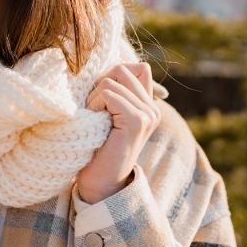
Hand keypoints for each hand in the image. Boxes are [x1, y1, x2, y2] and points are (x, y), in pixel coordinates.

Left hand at [77, 63, 160, 203]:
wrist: (99, 181)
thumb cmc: (97, 146)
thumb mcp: (106, 111)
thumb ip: (114, 89)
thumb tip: (106, 64)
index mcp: (147, 104)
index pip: (135, 67)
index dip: (112, 77)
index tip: (102, 101)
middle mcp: (153, 108)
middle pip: (121, 69)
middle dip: (100, 86)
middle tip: (96, 113)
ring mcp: (148, 114)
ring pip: (111, 80)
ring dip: (94, 99)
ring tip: (97, 121)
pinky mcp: (138, 121)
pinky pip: (109, 94)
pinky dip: (96, 106)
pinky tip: (97, 124)